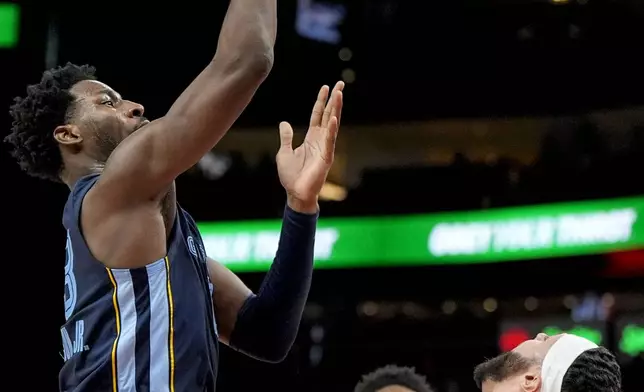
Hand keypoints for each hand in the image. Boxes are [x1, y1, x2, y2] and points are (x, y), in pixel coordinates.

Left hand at [276, 81, 344, 212]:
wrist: (295, 193)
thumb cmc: (291, 176)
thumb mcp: (284, 152)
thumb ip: (286, 137)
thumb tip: (284, 123)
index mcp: (311, 138)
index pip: (318, 115)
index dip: (321, 101)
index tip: (326, 87)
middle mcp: (321, 140)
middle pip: (329, 115)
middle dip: (334, 99)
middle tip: (340, 84)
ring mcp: (325, 148)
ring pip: (332, 124)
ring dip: (336, 109)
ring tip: (339, 94)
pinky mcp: (326, 157)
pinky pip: (330, 141)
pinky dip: (331, 130)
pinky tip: (334, 118)